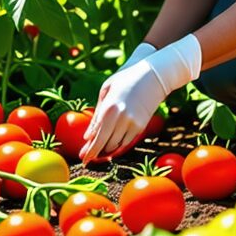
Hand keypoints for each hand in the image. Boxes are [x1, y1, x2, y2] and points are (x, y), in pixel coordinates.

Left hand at [81, 35, 201, 160]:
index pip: (97, 135)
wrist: (153, 76)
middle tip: (86, 159)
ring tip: (97, 151)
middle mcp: (121, 118)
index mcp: (110, 107)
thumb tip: (88, 137)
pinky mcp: (141, 126)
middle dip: (95, 153)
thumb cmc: (125, 80)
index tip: (82, 158)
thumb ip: (97, 114)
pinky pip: (127, 142)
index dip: (89, 149)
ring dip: (106, 149)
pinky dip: (117, 146)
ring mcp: (133, 123)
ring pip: (116, 145)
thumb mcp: (106, 91)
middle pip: (105, 143)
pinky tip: (110, 147)